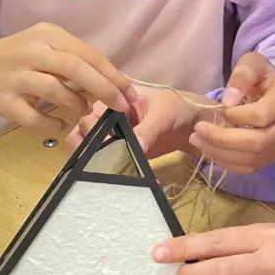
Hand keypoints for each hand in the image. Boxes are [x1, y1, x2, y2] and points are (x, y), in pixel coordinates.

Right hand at [0, 22, 137, 133]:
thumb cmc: (20, 57)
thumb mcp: (46, 46)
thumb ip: (75, 60)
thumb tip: (113, 82)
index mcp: (47, 35)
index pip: (88, 54)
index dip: (113, 75)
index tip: (131, 92)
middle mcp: (31, 52)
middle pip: (75, 69)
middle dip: (104, 89)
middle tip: (121, 107)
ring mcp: (15, 76)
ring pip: (54, 90)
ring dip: (77, 104)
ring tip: (84, 109)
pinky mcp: (4, 101)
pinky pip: (33, 118)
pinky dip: (53, 125)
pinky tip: (61, 125)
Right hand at [68, 85, 214, 157]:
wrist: (191, 124)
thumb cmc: (177, 109)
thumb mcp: (163, 115)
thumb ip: (148, 130)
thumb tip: (135, 147)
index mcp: (113, 99)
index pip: (90, 113)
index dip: (92, 129)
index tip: (105, 144)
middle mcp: (106, 116)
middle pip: (82, 131)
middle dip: (87, 146)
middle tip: (104, 158)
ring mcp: (111, 134)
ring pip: (88, 147)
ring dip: (91, 158)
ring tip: (106, 168)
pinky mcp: (118, 150)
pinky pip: (104, 160)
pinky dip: (105, 168)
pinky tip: (116, 175)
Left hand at [190, 53, 274, 173]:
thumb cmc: (263, 75)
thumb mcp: (253, 63)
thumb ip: (242, 76)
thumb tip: (228, 102)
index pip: (261, 115)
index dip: (236, 116)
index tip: (219, 110)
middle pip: (258, 142)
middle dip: (223, 139)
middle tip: (197, 131)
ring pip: (254, 159)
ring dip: (222, 154)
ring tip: (199, 142)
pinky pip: (251, 167)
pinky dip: (228, 163)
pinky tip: (211, 152)